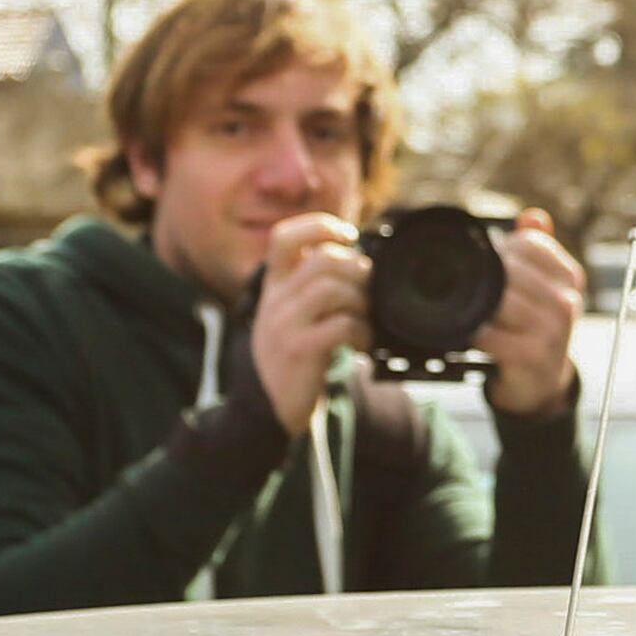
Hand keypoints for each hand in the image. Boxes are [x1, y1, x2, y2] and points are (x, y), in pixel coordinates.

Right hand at [251, 214, 371, 421]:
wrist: (267, 408)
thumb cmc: (291, 357)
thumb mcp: (292, 316)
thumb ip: (312, 288)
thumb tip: (359, 262)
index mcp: (273, 286)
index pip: (284, 237)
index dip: (319, 227)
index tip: (348, 236)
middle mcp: (274, 300)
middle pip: (321, 260)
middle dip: (357, 269)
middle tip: (368, 289)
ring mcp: (285, 325)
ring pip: (332, 289)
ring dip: (361, 301)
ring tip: (365, 319)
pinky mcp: (300, 350)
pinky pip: (341, 325)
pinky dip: (362, 331)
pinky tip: (362, 342)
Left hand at [477, 211, 585, 417]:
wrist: (540, 380)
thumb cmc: (533, 326)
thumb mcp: (541, 286)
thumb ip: (537, 249)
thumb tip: (533, 216)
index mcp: (570, 277)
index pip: (530, 242)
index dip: (502, 247)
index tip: (491, 261)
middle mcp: (567, 301)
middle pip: (512, 269)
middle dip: (486, 275)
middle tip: (470, 286)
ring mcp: (555, 330)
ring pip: (502, 300)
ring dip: (479, 304)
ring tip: (470, 309)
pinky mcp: (535, 356)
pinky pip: (494, 335)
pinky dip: (478, 334)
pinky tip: (474, 334)